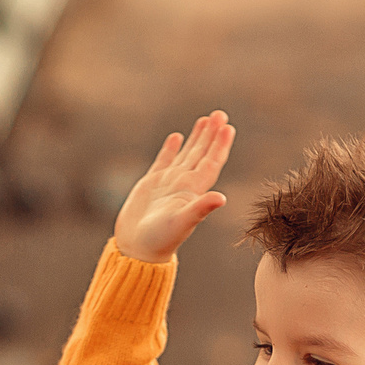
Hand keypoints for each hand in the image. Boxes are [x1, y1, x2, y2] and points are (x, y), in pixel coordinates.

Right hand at [114, 111, 235, 263]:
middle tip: (221, 114)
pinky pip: (164, 161)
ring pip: (186, 155)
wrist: (137, 250)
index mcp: (194, 191)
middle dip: (212, 134)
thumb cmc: (159, 240)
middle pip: (202, 154)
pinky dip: (171, 148)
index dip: (220, 145)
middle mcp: (184, 185)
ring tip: (206, 119)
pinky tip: (176, 136)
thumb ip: (200, 209)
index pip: (211, 163)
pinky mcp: (151, 185)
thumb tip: (222, 198)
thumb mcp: (181, 223)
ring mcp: (168, 184)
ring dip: (197, 138)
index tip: (228, 127)